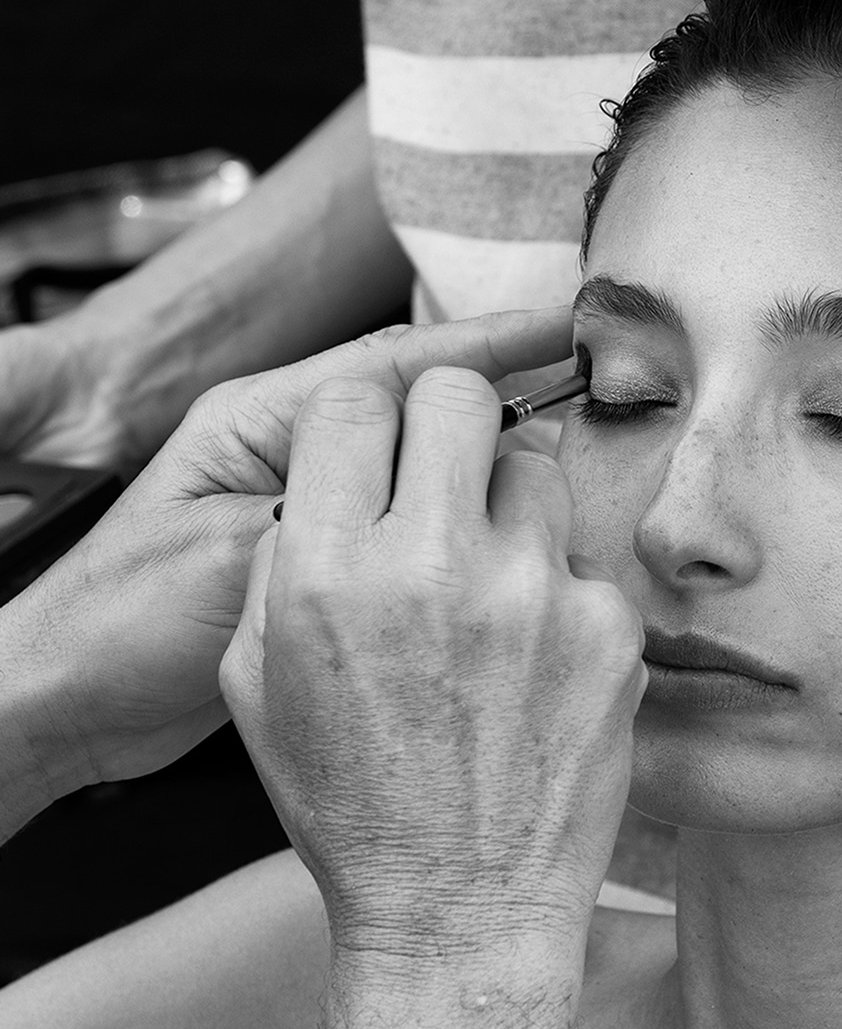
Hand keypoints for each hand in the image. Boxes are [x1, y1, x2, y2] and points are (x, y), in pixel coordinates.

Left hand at [4, 307, 572, 800]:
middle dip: (492, 393)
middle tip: (582, 394)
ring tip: (555, 465)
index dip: (484, 344)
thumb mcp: (225, 556)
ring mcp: (303, 500)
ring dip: (475, 458)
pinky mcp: (316, 555)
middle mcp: (285, 449)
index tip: (562, 328)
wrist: (73, 700)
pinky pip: (403, 521)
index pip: (391, 365)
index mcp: (259, 423)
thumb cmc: (123, 623)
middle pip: (412, 400)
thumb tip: (432, 486)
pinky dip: (450, 519)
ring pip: (414, 463)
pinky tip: (495, 534)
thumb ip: (326, 512)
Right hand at [221, 367, 645, 946]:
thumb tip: (338, 476)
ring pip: (536, 461)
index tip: (382, 449)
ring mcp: (533, 593)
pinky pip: (582, 559)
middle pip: (455, 393)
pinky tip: (537, 658)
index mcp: (325, 570)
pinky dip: (559, 591)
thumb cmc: (352, 798)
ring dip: (509, 503)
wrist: (459, 907)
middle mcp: (430, 564)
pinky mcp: (608, 628)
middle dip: (447, 419)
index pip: (353, 400)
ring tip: (493, 580)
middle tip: (449, 470)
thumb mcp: (260, 680)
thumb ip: (285, 558)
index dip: (367, 422)